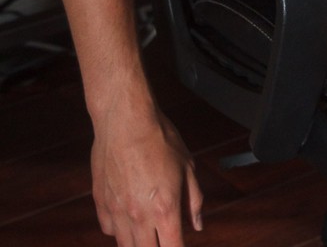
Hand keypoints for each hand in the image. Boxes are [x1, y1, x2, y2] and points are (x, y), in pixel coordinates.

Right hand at [91, 104, 202, 245]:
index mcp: (164, 208)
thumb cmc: (159, 137)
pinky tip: (128, 217)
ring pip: (125, 245)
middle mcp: (139, 216)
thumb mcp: (187, 165)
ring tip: (147, 231)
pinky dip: (119, 229)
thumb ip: (194, 199)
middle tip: (163, 237)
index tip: (179, 244)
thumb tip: (197, 225)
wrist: (125, 119)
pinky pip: (109, 229)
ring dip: (138, 242)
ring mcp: (117, 211)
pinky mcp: (101, 202)